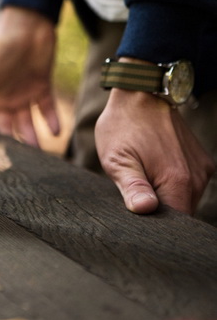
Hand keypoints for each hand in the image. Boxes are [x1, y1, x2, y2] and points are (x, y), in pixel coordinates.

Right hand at [0, 6, 59, 146]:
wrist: (27, 26)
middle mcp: (2, 98)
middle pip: (7, 126)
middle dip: (13, 140)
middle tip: (21, 155)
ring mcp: (22, 94)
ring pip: (27, 122)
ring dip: (33, 136)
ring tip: (39, 146)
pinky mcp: (41, 88)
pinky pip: (47, 109)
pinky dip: (53, 120)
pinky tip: (57, 131)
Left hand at [95, 86, 214, 214]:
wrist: (141, 95)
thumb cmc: (123, 126)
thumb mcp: (118, 159)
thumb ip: (133, 188)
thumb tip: (145, 209)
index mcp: (178, 181)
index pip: (174, 222)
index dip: (154, 224)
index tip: (136, 213)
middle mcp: (197, 178)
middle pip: (180, 212)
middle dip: (157, 209)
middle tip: (134, 190)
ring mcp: (202, 169)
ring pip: (184, 199)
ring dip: (164, 195)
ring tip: (143, 175)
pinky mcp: (202, 162)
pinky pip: (189, 185)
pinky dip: (172, 184)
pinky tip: (154, 169)